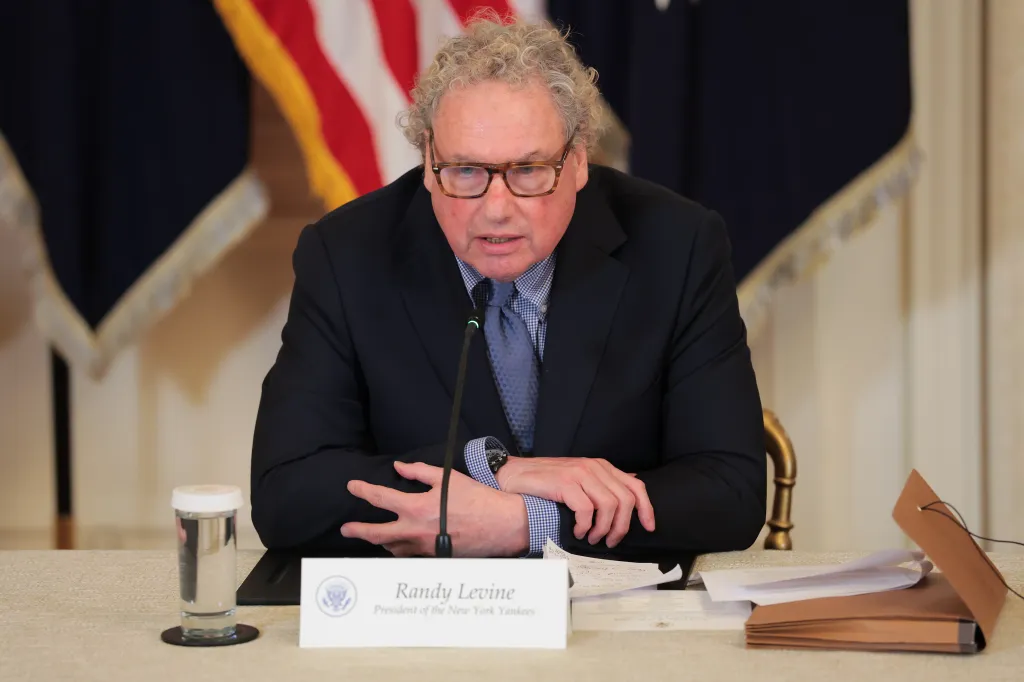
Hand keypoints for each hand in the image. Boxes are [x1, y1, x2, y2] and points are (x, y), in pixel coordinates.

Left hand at [340, 461, 529, 556]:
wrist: (501, 525)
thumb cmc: (477, 499)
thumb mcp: (448, 478)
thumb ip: (419, 472)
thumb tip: (399, 468)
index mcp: (416, 507)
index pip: (380, 498)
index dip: (363, 491)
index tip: (353, 486)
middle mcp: (415, 530)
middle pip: (376, 533)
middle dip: (358, 530)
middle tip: (346, 529)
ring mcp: (424, 547)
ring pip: (392, 548)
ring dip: (379, 541)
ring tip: (372, 536)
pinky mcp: (434, 556)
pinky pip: (409, 555)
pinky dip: (398, 549)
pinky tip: (398, 545)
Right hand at [495, 457, 654, 547]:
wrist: (513, 475)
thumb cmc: (545, 482)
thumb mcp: (578, 480)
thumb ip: (600, 487)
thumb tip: (625, 500)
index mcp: (601, 467)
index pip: (635, 486)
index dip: (646, 508)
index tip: (648, 527)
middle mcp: (594, 467)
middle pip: (626, 500)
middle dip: (622, 527)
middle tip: (609, 541)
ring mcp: (580, 473)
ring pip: (610, 506)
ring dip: (603, 529)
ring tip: (590, 538)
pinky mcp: (565, 483)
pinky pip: (586, 510)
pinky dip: (584, 526)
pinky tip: (576, 531)